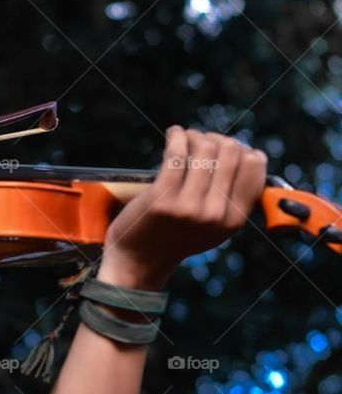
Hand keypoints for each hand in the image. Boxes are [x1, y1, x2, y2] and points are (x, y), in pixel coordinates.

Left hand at [99, 126, 268, 288]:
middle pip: (232, 151)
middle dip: (216, 138)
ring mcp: (189, 207)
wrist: (140, 259)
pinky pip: (177, 152)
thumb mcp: (214, 226)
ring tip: (185, 139)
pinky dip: (177, 135)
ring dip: (194, 135)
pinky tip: (174, 134)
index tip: (225, 148)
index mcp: (234, 220)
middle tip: (200, 142)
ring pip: (206, 147)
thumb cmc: (176, 235)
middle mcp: (215, 214)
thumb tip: (249, 153)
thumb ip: (233, 198)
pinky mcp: (163, 198)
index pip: (255, 166)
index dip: (242, 149)